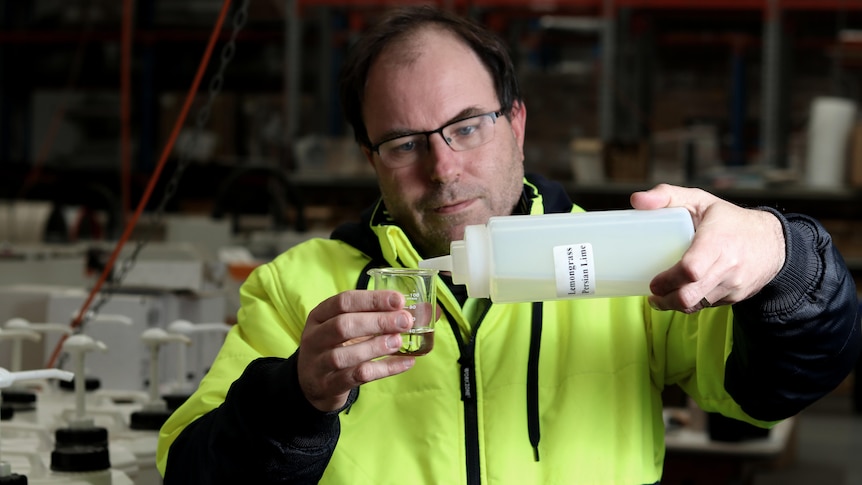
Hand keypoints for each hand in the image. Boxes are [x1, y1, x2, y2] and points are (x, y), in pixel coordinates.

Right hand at [298, 290, 414, 411]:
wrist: (311, 384)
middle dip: (377, 321)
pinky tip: (405, 362)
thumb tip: (405, 310)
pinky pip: (358, 377)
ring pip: (344, 355)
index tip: (398, 300)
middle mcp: (314, 338)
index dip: (372, 300)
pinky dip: (384, 369)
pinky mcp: (329, 385)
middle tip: (404, 320)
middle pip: (342, 326)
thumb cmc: (334, 347)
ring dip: (375, 347)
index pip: (343, 302)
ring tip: (399, 341)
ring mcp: (318, 364)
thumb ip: (367, 316)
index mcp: (318, 316)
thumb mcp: (341, 327)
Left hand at [630, 184, 785, 312]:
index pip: (691, 269)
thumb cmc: (730, 220)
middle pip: (690, 295)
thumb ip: (667, 195)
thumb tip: (636, 201)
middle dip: (666, 299)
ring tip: (662, 296)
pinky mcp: (736, 297)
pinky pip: (708, 306)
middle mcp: (728, 266)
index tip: (653, 281)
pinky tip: (683, 294)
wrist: (774, 242)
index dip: (668, 279)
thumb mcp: (700, 200)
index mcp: (717, 241)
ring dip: (676, 305)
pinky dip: (693, 303)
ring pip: (697, 305)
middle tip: (653, 293)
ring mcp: (733, 285)